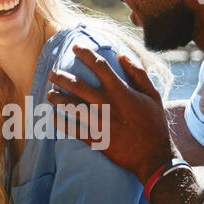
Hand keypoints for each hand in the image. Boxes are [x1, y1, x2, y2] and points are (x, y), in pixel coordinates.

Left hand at [47, 45, 173, 182]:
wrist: (154, 156)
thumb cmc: (154, 124)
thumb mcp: (153, 95)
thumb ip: (138, 74)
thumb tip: (123, 56)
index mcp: (121, 92)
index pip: (100, 66)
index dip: (85, 54)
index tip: (75, 48)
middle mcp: (107, 105)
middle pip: (78, 85)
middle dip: (62, 77)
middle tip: (52, 73)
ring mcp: (100, 123)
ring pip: (72, 107)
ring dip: (58, 98)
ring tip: (49, 94)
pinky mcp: (96, 139)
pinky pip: (73, 129)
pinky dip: (61, 122)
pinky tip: (52, 116)